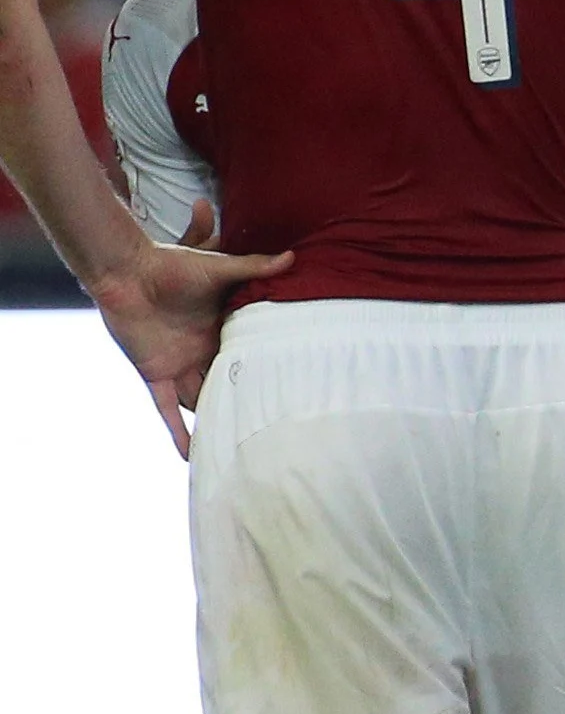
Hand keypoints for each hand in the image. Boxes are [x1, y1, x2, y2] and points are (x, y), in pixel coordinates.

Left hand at [87, 231, 294, 458]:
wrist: (125, 271)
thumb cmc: (169, 265)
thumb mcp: (218, 268)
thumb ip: (253, 268)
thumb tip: (291, 258)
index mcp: (220, 330)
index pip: (246, 355)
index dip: (264, 372)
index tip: (291, 389)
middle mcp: (201, 351)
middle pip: (226, 383)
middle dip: (244, 402)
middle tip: (272, 426)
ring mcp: (178, 365)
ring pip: (202, 401)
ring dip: (216, 422)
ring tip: (241, 448)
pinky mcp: (156, 374)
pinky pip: (166, 409)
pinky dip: (177, 432)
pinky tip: (190, 456)